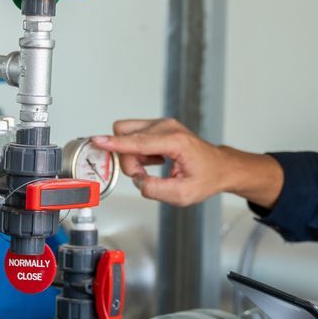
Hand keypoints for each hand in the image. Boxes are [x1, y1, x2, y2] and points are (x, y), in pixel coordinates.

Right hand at [90, 118, 283, 207]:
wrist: (219, 166)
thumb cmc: (205, 178)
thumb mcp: (183, 194)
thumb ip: (157, 190)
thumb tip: (139, 182)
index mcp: (175, 141)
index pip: (138, 142)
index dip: (116, 144)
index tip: (97, 141)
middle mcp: (167, 127)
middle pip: (127, 135)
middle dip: (127, 159)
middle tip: (144, 174)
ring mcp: (162, 124)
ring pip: (127, 134)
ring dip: (132, 155)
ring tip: (151, 167)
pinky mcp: (158, 126)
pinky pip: (134, 136)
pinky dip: (138, 151)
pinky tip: (155, 160)